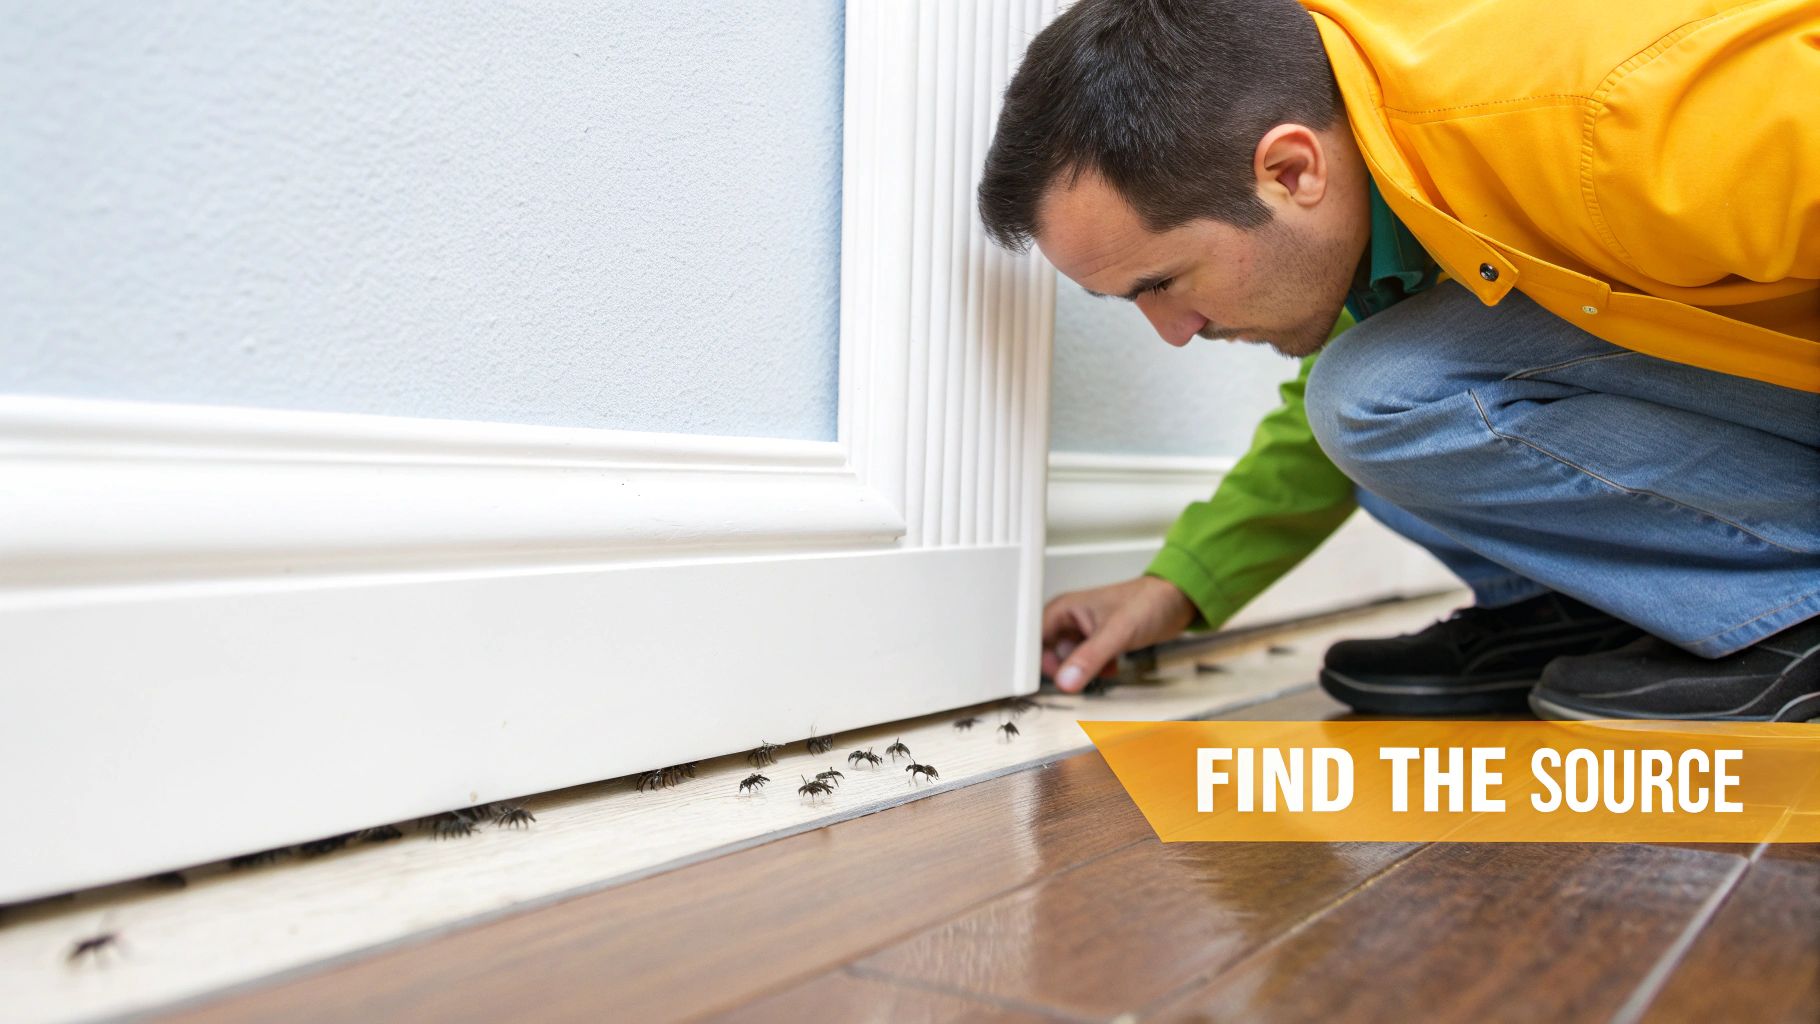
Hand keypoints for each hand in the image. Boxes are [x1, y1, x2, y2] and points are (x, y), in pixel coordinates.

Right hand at [1041, 576, 1195, 692]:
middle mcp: (1069, 620)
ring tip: (1100, 667)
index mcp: (1063, 609)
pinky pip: (1084, 664)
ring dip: (1081, 671)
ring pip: (1067, 662)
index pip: (1032, 640)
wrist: (1177, 601)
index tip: (1045, 680)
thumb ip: (1089, 658)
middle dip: (1063, 670)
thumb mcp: (1116, 633)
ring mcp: (1083, 632)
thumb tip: (1066, 680)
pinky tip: (1111, 667)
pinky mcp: (1097, 642)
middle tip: (1078, 677)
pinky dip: (1095, 671)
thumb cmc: (1149, 601)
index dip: (1035, 661)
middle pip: (1048, 655)